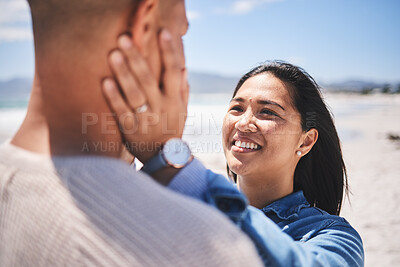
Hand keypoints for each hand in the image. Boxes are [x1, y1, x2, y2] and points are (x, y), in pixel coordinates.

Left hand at [102, 29, 188, 163]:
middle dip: (136, 58)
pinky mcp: (131, 130)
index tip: (163, 33)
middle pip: (148, 80)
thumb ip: (182, 89)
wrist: (165, 159)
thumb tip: (183, 67)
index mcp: (175, 100)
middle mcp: (162, 108)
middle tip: (124, 39)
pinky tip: (105, 82)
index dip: (169, 52)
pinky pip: (121, 112)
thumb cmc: (172, 129)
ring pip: (134, 94)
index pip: (174, 72)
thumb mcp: (182, 110)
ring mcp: (146, 119)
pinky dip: (113, 97)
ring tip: (113, 55)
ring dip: (123, 74)